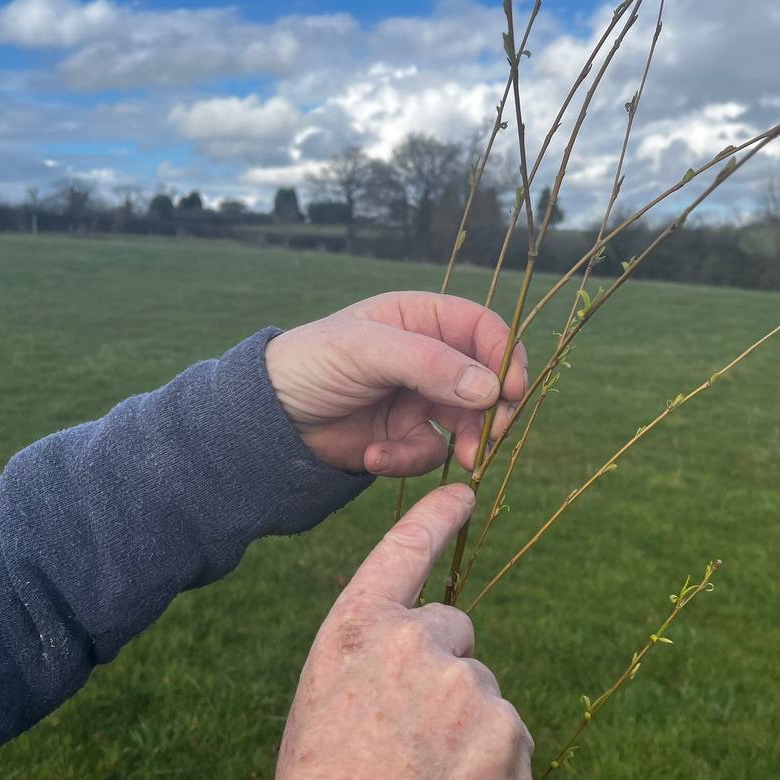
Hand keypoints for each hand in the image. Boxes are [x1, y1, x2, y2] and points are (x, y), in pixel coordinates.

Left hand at [265, 292, 528, 474]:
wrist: (269, 419)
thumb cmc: (312, 363)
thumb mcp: (367, 350)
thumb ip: (429, 363)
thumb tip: (491, 389)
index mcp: (422, 319)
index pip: (484, 330)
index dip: (505, 356)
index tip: (511, 390)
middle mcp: (429, 357)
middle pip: (488, 381)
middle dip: (495, 410)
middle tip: (493, 435)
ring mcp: (420, 398)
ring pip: (469, 423)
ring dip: (467, 443)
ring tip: (461, 459)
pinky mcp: (406, 437)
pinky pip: (431, 453)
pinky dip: (409, 460)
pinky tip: (374, 455)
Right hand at [269, 485, 533, 779]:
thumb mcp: (323, 697)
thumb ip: (374, 650)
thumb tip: (427, 635)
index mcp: (358, 628)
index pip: (403, 551)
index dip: (434, 518)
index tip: (461, 494)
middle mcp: (417, 643)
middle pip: (454, 629)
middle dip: (441, 667)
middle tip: (407, 732)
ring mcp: (471, 688)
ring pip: (481, 689)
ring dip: (463, 723)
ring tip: (423, 776)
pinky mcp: (512, 735)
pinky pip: (508, 734)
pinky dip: (490, 763)